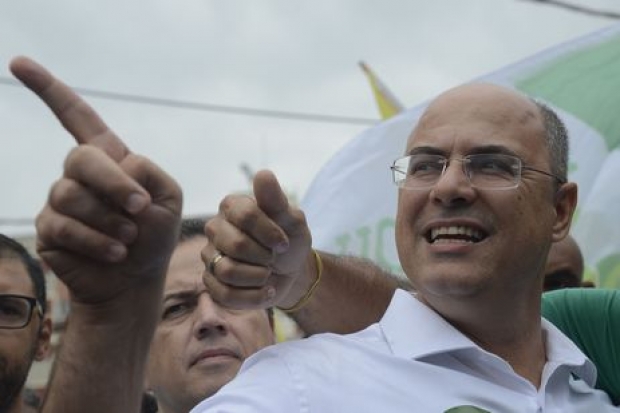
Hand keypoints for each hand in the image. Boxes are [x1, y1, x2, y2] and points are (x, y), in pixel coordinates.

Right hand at [10, 56, 182, 304]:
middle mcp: (80, 174)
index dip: (49, 89)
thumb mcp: (168, 199)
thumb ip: (149, 172)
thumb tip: (117, 164)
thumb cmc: (155, 235)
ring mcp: (60, 200)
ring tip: (129, 237)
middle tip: (140, 208)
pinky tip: (115, 251)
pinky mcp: (48, 229)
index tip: (17, 62)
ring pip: (71, 195)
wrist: (137, 279)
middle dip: (114, 184)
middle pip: (81, 158)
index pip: (76, 116)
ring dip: (109, 219)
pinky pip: (64, 226)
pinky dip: (96, 239)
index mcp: (110, 158)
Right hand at [202, 170, 312, 308]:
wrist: (291, 270)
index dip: (268, 232)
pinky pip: (225, 294)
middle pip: (235, 245)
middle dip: (264, 256)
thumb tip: (263, 174)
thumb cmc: (289, 239)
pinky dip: (253, 296)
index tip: (284, 242)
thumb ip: (276, 200)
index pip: (245, 215)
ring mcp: (210, 256)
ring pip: (227, 271)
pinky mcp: (211, 283)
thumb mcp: (291, 219)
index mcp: (232, 207)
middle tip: (274, 257)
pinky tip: (266, 290)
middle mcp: (215, 229)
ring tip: (269, 274)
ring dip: (258, 276)